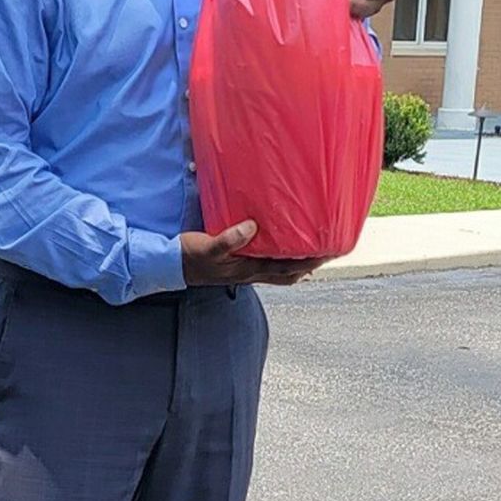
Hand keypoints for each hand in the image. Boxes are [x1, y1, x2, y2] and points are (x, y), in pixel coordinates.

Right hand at [180, 220, 322, 286]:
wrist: (172, 266)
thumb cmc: (190, 257)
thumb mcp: (208, 246)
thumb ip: (229, 238)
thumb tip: (252, 227)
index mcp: (248, 269)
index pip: (287, 268)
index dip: (309, 262)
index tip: (329, 253)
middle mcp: (251, 272)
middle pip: (289, 273)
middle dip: (310, 266)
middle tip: (329, 254)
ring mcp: (244, 271)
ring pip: (279, 271)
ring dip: (297, 265)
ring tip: (312, 254)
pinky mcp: (237, 265)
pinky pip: (266, 264)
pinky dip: (280, 260)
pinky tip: (281, 250)